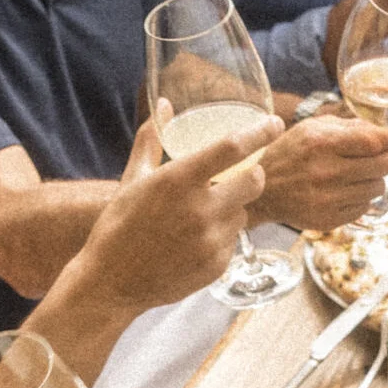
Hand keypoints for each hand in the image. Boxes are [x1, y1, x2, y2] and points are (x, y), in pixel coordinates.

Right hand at [85, 98, 269, 309]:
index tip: (275, 123)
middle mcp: (200, 209)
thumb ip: (152, 139)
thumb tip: (165, 105)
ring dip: (232, 209)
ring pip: (243, 213)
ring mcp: (211, 240)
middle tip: (240, 176)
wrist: (111, 282)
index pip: (233, 147)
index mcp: (178, 180)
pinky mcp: (216, 265)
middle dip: (253, 175)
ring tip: (201, 216)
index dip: (260, 132)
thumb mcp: (132, 178)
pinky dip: (221, 236)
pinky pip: (233, 241)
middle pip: (254, 181)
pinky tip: (194, 241)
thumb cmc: (118, 226)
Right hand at [254, 115, 387, 230]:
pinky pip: (365, 206)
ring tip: (360, 172)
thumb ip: (349, 127)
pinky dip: (362, 196)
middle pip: (383, 165)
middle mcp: (326, 172)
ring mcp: (329, 199)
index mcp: (321, 143)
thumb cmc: (289, 155)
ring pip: (378, 187)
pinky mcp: (330, 219)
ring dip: (375, 177)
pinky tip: (347, 189)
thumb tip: (385, 129)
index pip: (373, 141)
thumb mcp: (312, 129)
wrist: (262, 193)